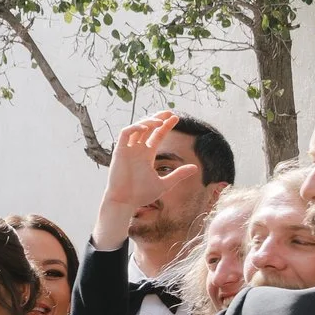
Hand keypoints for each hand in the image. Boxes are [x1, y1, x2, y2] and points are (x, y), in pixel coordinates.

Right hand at [95, 111, 196, 249]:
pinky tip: (146, 128)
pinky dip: (134, 128)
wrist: (124, 202)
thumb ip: (178, 175)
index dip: (166, 126)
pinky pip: (125, 134)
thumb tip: (195, 167)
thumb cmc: (141, 195)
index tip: (175, 118)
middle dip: (158, 118)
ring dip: (148, 122)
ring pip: (137, 128)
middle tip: (169, 112)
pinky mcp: (119, 151)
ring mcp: (128, 150)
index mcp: (146, 155)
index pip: (157, 135)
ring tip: (159, 121)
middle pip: (147, 128)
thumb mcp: (164, 184)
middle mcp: (137, 150)